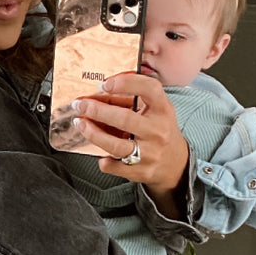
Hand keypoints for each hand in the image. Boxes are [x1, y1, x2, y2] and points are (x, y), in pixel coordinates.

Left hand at [72, 73, 189, 194]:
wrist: (176, 163)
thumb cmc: (159, 130)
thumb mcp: (155, 111)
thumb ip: (131, 100)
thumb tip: (97, 94)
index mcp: (163, 110)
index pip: (149, 89)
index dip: (125, 83)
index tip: (104, 84)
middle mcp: (158, 131)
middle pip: (124, 119)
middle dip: (96, 110)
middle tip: (79, 105)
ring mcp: (150, 152)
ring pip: (115, 145)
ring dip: (93, 133)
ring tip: (80, 124)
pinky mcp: (141, 171)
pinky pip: (113, 166)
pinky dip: (103, 161)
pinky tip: (100, 155)